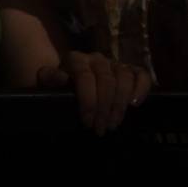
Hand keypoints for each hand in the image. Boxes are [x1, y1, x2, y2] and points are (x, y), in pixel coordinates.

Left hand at [36, 51, 150, 134]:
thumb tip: (61, 77)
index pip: (85, 76)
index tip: (87, 121)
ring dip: (121, 103)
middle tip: (101, 128)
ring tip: (114, 123)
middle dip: (104, 107)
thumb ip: (48, 78)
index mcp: (76, 59)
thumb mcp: (46, 82)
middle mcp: (96, 58)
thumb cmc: (58, 85)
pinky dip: (141, 88)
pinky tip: (135, 104)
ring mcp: (114, 63)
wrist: (69, 80)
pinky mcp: (129, 70)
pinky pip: (141, 74)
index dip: (88, 100)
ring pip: (124, 77)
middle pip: (106, 80)